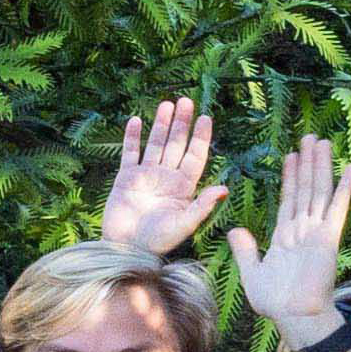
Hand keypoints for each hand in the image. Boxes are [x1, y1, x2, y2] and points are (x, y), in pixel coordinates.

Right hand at [95, 95, 226, 259]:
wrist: (126, 250)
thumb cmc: (157, 242)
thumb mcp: (184, 225)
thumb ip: (202, 206)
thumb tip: (225, 189)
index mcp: (183, 187)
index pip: (195, 156)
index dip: (200, 137)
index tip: (206, 117)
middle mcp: (166, 178)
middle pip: (176, 144)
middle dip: (182, 123)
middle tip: (187, 101)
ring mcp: (146, 177)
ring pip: (155, 144)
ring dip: (161, 124)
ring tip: (167, 104)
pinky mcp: (125, 179)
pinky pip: (130, 153)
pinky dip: (132, 137)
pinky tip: (137, 121)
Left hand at [238, 133, 350, 351]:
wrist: (294, 318)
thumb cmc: (275, 303)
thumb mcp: (252, 273)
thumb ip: (246, 251)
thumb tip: (235, 230)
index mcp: (285, 236)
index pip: (288, 199)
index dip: (290, 177)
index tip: (291, 156)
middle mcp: (303, 230)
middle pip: (305, 189)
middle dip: (307, 163)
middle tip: (310, 138)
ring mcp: (317, 232)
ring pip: (319, 191)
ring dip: (321, 166)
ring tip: (322, 142)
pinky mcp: (329, 237)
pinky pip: (338, 207)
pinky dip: (344, 187)